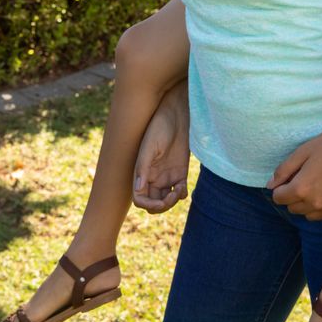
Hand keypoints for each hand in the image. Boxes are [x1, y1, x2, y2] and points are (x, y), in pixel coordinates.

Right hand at [133, 82, 190, 213]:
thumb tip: (138, 189)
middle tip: (171, 197)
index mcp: (142, 173)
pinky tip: (183, 189)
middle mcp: (153, 178)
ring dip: (171, 202)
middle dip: (161, 206)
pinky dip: (181, 195)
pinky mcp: (180, 172)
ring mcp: (166, 176)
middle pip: (154, 203)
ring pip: (166, 200)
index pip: (140, 199)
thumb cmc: (159, 127)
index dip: (148, 205)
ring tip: (179, 192)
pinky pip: (179, 191)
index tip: (160, 202)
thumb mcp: (150, 147)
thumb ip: (143, 168)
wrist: (175, 115)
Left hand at [267, 121, 321, 223]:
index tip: (290, 177)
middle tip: (305, 178)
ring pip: (309, 216)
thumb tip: (270, 185)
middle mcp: (315, 204)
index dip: (281, 186)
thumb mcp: (304, 150)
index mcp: (302, 188)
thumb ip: (284, 169)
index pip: (279, 198)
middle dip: (293, 195)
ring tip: (319, 185)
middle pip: (293, 208)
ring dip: (308, 204)